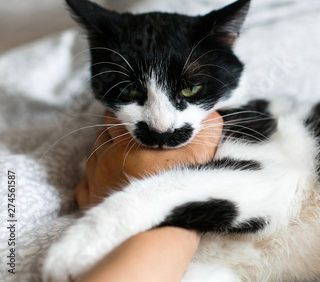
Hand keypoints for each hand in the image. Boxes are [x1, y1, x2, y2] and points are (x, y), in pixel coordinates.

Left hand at [75, 110, 222, 209]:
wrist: (165, 231)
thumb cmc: (184, 189)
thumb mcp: (204, 150)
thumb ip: (208, 125)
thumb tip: (209, 113)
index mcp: (128, 143)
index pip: (114, 115)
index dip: (127, 114)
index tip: (139, 119)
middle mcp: (106, 159)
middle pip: (102, 134)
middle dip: (116, 132)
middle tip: (135, 137)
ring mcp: (96, 181)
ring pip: (94, 155)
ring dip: (106, 152)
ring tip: (125, 157)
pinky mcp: (91, 202)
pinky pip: (85, 182)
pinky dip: (95, 177)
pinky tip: (109, 178)